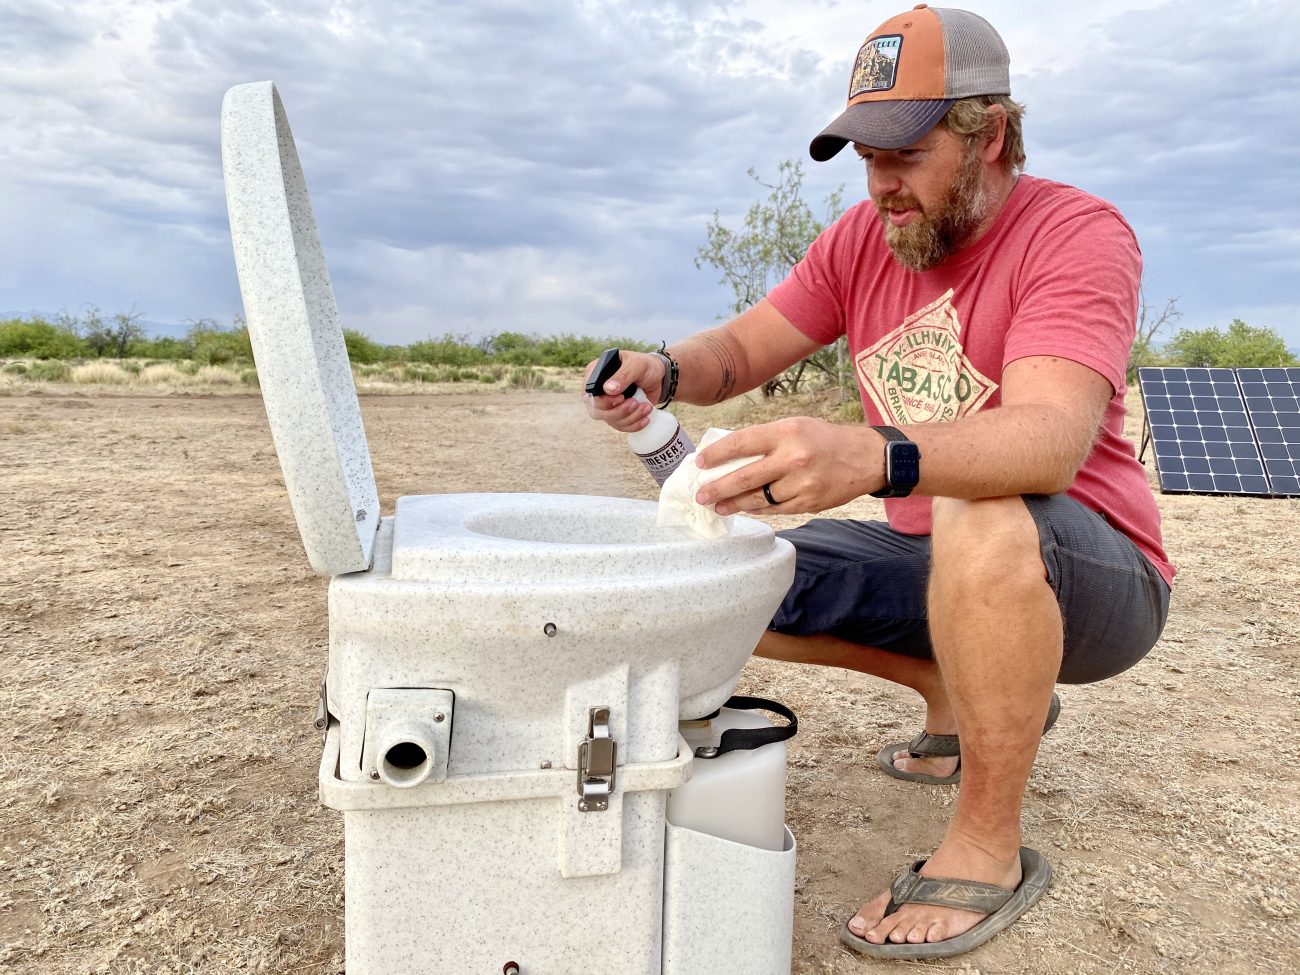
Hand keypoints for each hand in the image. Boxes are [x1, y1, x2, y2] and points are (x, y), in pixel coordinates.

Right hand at [582, 351, 665, 432]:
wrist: (657, 376)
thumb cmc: (644, 366)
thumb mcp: (637, 365)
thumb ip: (623, 375)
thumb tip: (608, 390)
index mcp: (595, 374)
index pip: (589, 395)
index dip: (604, 401)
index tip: (621, 397)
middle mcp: (597, 392)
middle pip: (597, 412)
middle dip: (619, 411)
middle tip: (635, 402)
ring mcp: (606, 405)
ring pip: (611, 421)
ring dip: (631, 417)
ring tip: (646, 407)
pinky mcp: (617, 415)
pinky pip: (621, 426)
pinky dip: (634, 425)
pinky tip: (645, 418)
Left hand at [693, 418, 882, 514]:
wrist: (866, 458)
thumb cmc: (825, 439)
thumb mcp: (795, 426)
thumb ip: (766, 439)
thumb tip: (730, 455)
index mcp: (787, 432)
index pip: (741, 443)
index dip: (716, 455)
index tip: (700, 463)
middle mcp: (793, 458)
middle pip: (745, 477)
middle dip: (717, 489)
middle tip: (701, 495)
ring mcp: (802, 483)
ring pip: (758, 498)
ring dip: (735, 504)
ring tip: (719, 506)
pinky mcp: (809, 502)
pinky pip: (775, 509)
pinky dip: (758, 509)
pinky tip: (745, 508)